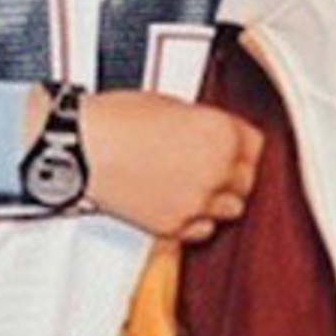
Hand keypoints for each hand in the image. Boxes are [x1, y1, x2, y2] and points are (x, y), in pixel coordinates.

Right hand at [59, 88, 260, 241]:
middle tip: (209, 165)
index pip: (256, 145)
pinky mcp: (175, 226)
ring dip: (217, 198)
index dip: (241, 144)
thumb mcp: (174, 105)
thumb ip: (207, 125)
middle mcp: (216, 170)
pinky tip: (178, 202)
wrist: (79, 149)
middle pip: (247, 180)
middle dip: (232, 173)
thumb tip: (219, 137)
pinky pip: (202, 230)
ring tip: (192, 184)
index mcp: (221, 133)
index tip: (233, 147)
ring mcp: (197, 202)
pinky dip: (194, 219)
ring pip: (230, 209)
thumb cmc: (116, 120)